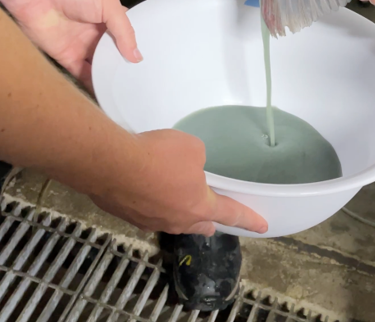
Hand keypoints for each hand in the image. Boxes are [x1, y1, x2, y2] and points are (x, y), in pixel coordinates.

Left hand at [7, 0, 140, 88]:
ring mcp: (82, 45)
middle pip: (115, 54)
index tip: (151, 64)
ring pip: (100, 66)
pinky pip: (82, 74)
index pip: (128, 34)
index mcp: (110, 17)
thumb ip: (124, 30)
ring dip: (111, 77)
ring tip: (127, 91)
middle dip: (125, 66)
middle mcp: (98, 32)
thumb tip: (136, 57)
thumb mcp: (108, 4)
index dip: (138, 47)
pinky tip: (105, 94)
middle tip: (142, 82)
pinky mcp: (66, 57)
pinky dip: (92, 85)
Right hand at [90, 129, 268, 235]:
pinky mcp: (127, 214)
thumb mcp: (192, 148)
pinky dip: (152, 199)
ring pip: (172, 218)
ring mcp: (149, 221)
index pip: (231, 214)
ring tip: (175, 189)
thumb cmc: (159, 156)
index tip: (263, 227)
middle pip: (200, 224)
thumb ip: (198, 160)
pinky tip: (146, 183)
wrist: (111, 163)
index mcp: (199, 208)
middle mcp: (176, 221)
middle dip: (209, 217)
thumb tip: (189, 166)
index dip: (249, 219)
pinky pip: (148, 209)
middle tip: (213, 210)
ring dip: (177, 206)